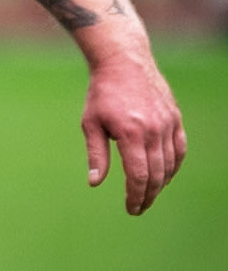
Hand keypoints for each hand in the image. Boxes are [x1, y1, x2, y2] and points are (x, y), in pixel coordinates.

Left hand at [82, 45, 185, 214]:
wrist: (123, 62)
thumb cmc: (102, 93)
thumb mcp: (91, 123)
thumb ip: (96, 154)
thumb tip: (94, 183)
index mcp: (130, 133)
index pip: (139, 175)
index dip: (136, 196)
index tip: (131, 208)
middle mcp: (153, 130)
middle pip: (156, 175)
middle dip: (148, 196)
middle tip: (139, 208)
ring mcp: (167, 124)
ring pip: (170, 164)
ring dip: (161, 184)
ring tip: (149, 195)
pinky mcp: (175, 118)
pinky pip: (180, 149)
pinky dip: (174, 166)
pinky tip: (165, 176)